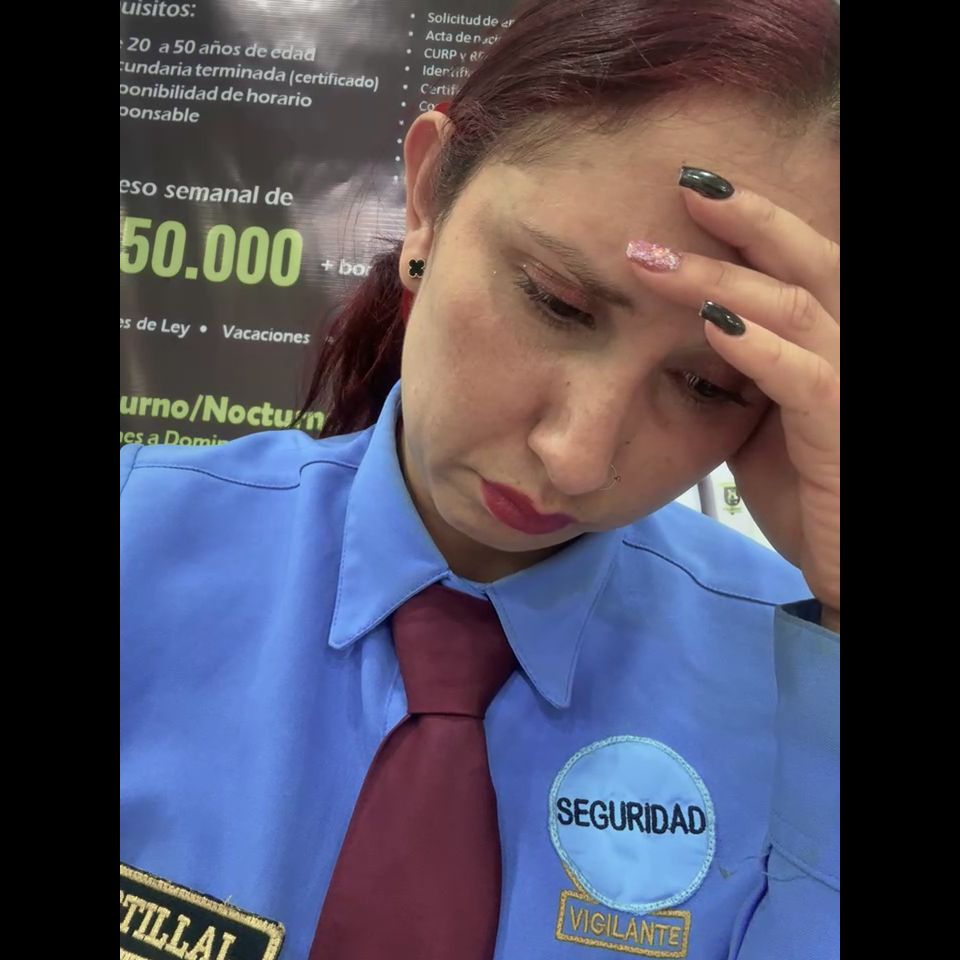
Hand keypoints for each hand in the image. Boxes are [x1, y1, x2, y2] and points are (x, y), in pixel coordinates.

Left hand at [626, 170, 838, 621]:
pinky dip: (754, 345)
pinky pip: (802, 374)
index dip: (751, 221)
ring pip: (794, 307)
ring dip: (719, 279)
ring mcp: (849, 384)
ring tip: (651, 261)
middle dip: (746, 218)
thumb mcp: (757, 417)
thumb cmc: (804, 488)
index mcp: (827, 342)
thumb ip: (736, 370)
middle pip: (807, 260)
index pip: (794, 264)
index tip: (688, 191)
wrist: (842, 558)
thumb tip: (691, 336)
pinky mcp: (839, 428)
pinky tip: (709, 326)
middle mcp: (849, 348)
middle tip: (683, 184)